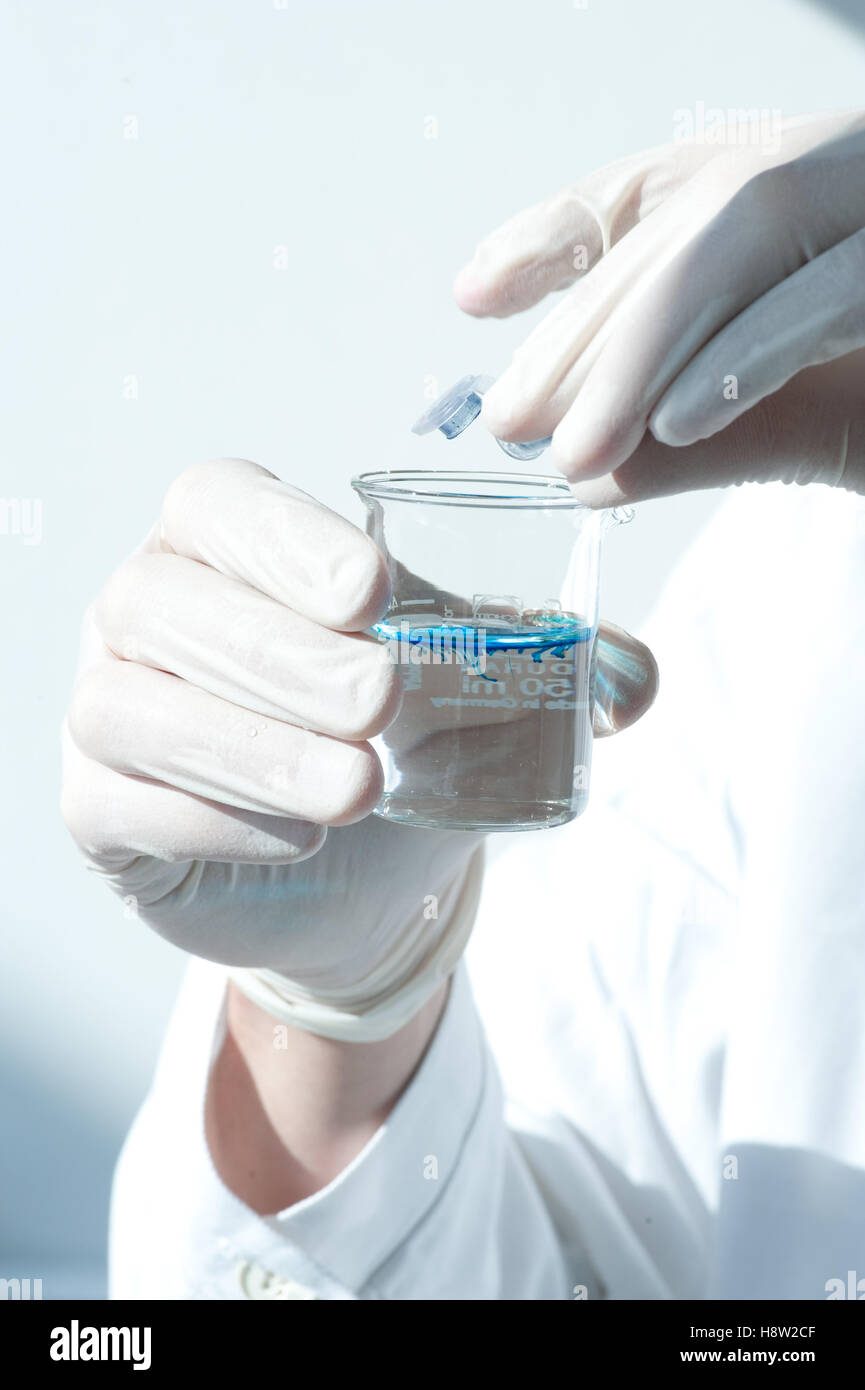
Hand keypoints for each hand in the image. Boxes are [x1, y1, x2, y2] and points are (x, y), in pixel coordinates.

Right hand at [61, 459, 655, 1041]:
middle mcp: (146, 611)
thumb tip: (637, 679)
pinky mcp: (95, 805)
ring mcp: (106, 706)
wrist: (354, 876)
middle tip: (383, 704)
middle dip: (280, 654)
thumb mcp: (475, 685)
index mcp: (225, 546)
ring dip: (253, 748)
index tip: (372, 591)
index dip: (283, 539)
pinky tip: (299, 837)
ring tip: (358, 789)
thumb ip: (558, 666)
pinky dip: (211, 819)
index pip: (217, 505)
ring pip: (135, 708)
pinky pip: (118, 802)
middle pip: (169, 603)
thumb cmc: (403, 746)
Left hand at [454, 111, 864, 503]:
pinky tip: (677, 426)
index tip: (477, 293)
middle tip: (512, 419)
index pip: (670, 184)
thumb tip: (585, 475)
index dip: (563, 232)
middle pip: (698, 210)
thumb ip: (709, 437)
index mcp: (819, 193)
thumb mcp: (805, 426)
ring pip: (748, 228)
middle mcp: (857, 170)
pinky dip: (748, 353)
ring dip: (647, 350)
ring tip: (580, 452)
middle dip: (591, 323)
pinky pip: (836, 289)